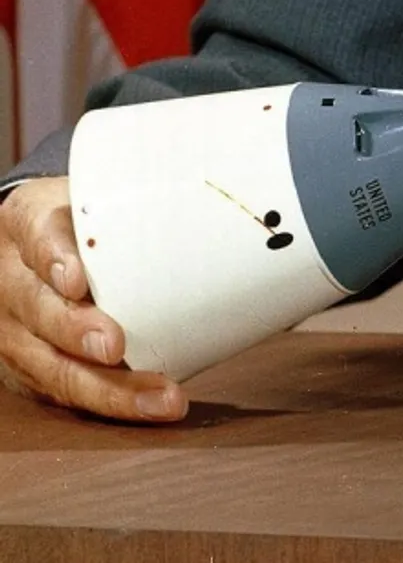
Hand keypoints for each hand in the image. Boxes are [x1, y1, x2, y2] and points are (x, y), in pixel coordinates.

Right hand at [0, 178, 185, 420]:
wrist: (37, 243)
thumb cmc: (81, 215)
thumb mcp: (92, 190)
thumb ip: (130, 189)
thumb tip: (204, 173)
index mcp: (26, 222)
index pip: (37, 236)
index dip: (55, 259)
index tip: (78, 279)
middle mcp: (12, 281)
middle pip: (38, 310)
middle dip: (76, 332)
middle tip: (115, 346)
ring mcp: (17, 332)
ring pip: (54, 367)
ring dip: (109, 389)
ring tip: (160, 398)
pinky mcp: (33, 371)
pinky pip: (70, 394)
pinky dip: (113, 404)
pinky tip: (151, 408)